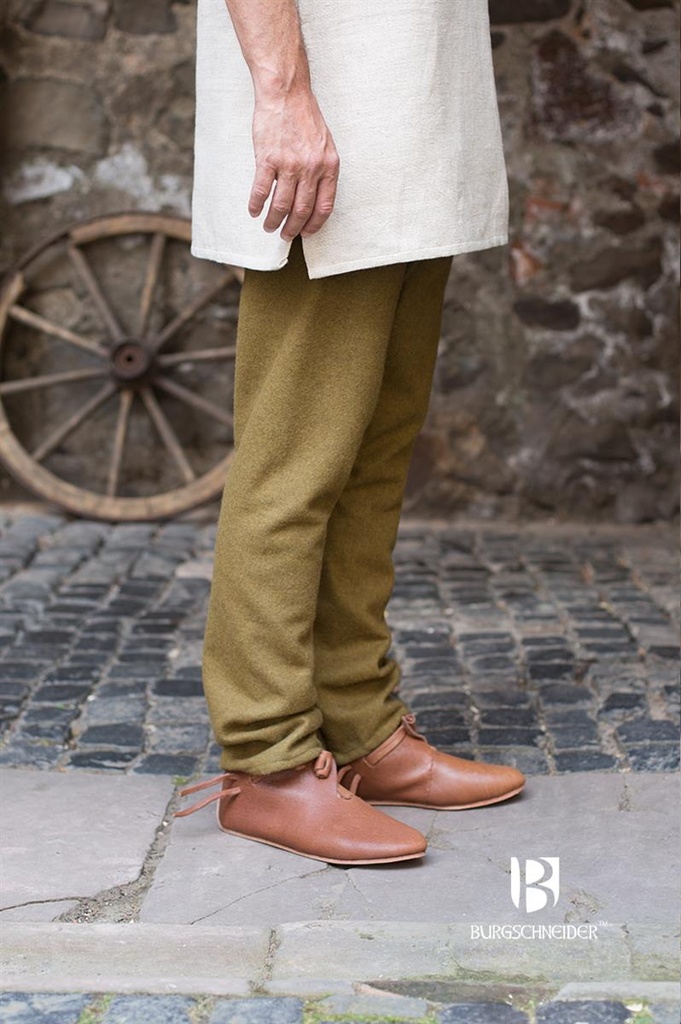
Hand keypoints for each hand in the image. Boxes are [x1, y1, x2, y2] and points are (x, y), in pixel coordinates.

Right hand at [248, 87, 339, 240]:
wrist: (286, 93)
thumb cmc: (304, 116)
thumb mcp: (324, 144)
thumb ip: (321, 170)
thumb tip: (313, 196)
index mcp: (329, 166)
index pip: (324, 207)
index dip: (314, 225)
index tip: (306, 233)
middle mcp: (311, 168)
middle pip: (302, 211)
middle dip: (292, 229)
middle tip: (285, 235)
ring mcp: (289, 165)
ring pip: (281, 205)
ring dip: (273, 221)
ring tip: (268, 227)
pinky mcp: (268, 159)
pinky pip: (261, 191)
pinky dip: (256, 205)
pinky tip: (254, 211)